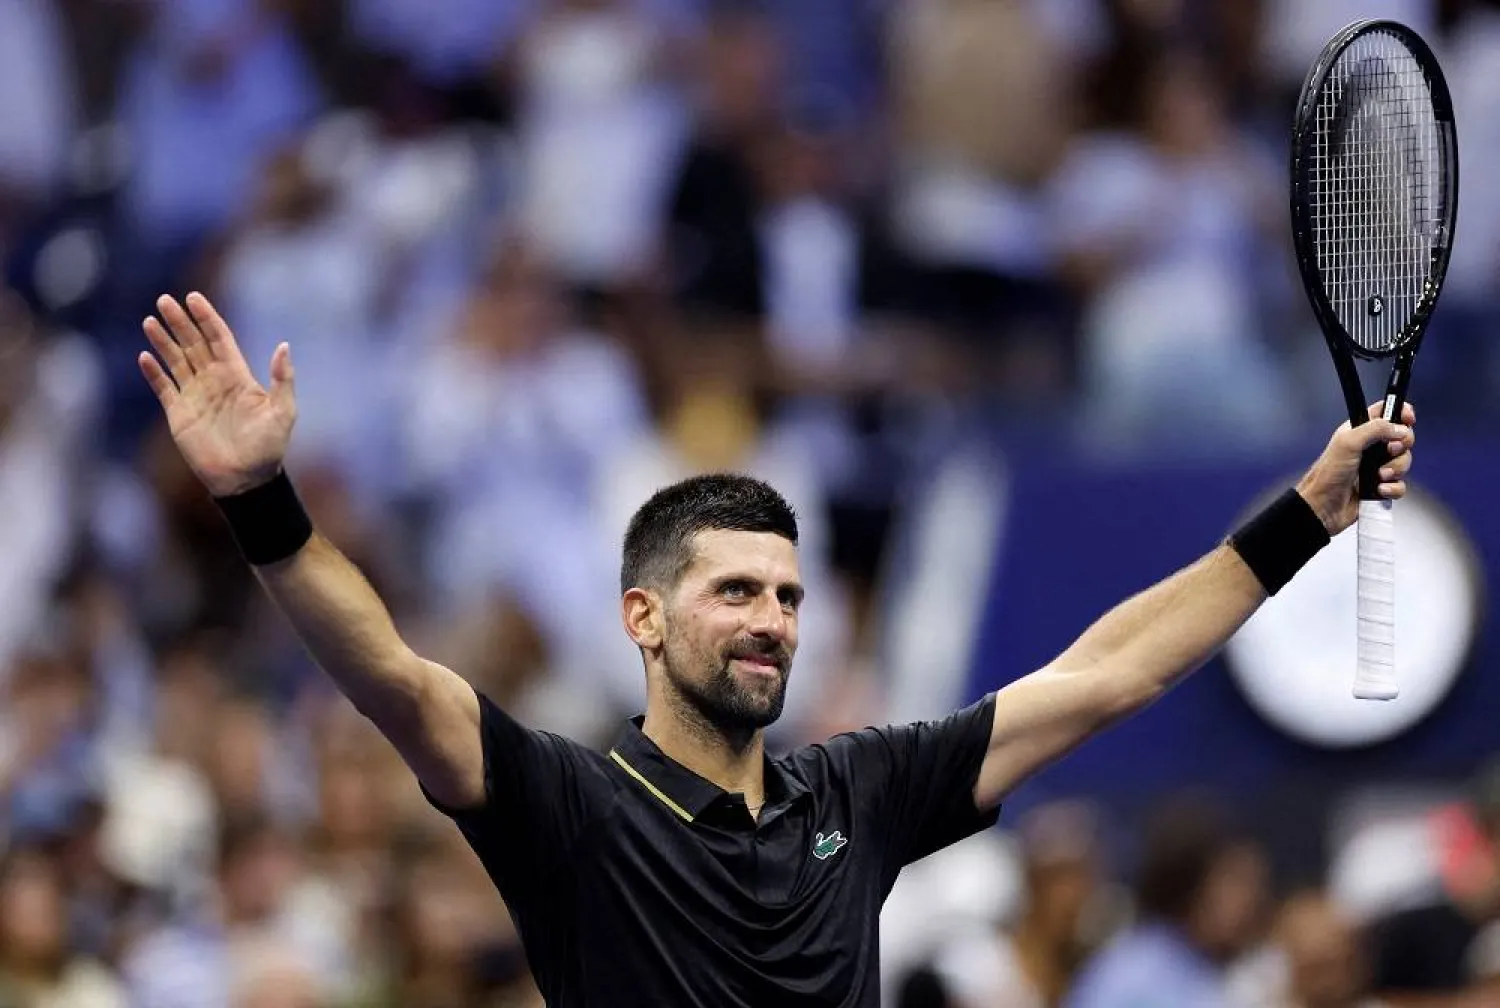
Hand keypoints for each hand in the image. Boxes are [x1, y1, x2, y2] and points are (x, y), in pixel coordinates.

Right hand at [138, 292, 295, 496]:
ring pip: (176, 360)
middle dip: (180, 322)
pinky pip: (164, 388)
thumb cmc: (269, 447)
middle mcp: (214, 381)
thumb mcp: (283, 411)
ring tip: (151, 320)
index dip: (207, 318)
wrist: (246, 479)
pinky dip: (154, 373)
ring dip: (163, 341)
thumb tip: (284, 346)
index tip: (194, 298)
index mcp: (238, 376)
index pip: (219, 339)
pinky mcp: (179, 414)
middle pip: (193, 343)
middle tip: (165, 299)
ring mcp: (195, 396)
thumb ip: (283, 379)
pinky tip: (145, 356)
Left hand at [1296, 401, 1415, 535]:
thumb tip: (1400, 428)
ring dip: (1395, 469)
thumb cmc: (1328, 474)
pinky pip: (1400, 485)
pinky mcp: (1380, 487)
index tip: (1408, 419)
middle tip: (1389, 451)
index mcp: (1360, 431)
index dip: (1401, 413)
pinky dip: (1393, 488)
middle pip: (1402, 438)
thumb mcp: (1348, 442)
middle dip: (1401, 445)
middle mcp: (1370, 448)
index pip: (1386, 413)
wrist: (1322, 507)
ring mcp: (1376, 468)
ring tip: (1379, 476)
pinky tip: (1379, 490)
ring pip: (1403, 462)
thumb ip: (1375, 429)